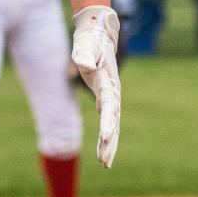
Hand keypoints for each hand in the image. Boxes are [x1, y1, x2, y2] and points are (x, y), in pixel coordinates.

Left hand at [71, 5, 120, 168]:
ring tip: (105, 163)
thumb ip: (83, 55)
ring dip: (109, 143)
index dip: (108, 123)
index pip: (109, 106)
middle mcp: (113, 91)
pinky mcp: (106, 95)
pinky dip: (106, 133)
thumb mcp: (85, 45)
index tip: (105, 139)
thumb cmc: (90, 39)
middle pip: (113, 122)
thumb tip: (84, 66)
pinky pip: (108, 119)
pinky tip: (104, 145)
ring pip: (112, 124)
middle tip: (105, 163)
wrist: (99, 32)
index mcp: (109, 82)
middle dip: (110, 143)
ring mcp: (111, 94)